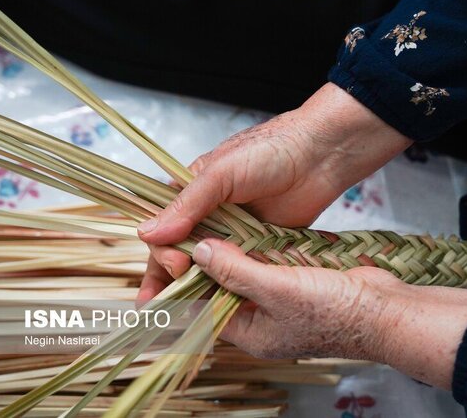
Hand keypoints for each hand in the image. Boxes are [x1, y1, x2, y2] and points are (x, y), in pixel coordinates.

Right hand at [136, 83, 411, 303]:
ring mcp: (234, 233)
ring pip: (209, 267)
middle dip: (171, 280)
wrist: (320, 155)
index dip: (163, 254)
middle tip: (169, 304)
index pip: (163, 232)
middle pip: (181, 254)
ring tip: (188, 316)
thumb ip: (188, 205)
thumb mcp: (222, 173)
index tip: (176, 268)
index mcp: (191, 194)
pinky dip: (229, 287)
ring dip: (197, 289)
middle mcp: (209, 216)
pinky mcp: (258, 246)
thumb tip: (146, 234)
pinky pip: (239, 271)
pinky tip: (221, 307)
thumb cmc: (269, 151)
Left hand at [193, 239, 466, 388]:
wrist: (383, 308)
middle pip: (223, 289)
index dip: (186, 281)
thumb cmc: (334, 311)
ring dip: (233, 253)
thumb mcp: (277, 289)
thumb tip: (199, 251)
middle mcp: (262, 319)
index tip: (174, 251)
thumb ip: (235, 270)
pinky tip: (249, 231)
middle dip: (208, 263)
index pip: (204, 307)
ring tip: (215, 226)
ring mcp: (281, 301)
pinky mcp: (298, 283)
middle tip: (193, 232)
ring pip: (246, 274)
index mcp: (251, 333)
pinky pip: (268, 266)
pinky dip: (258, 250)